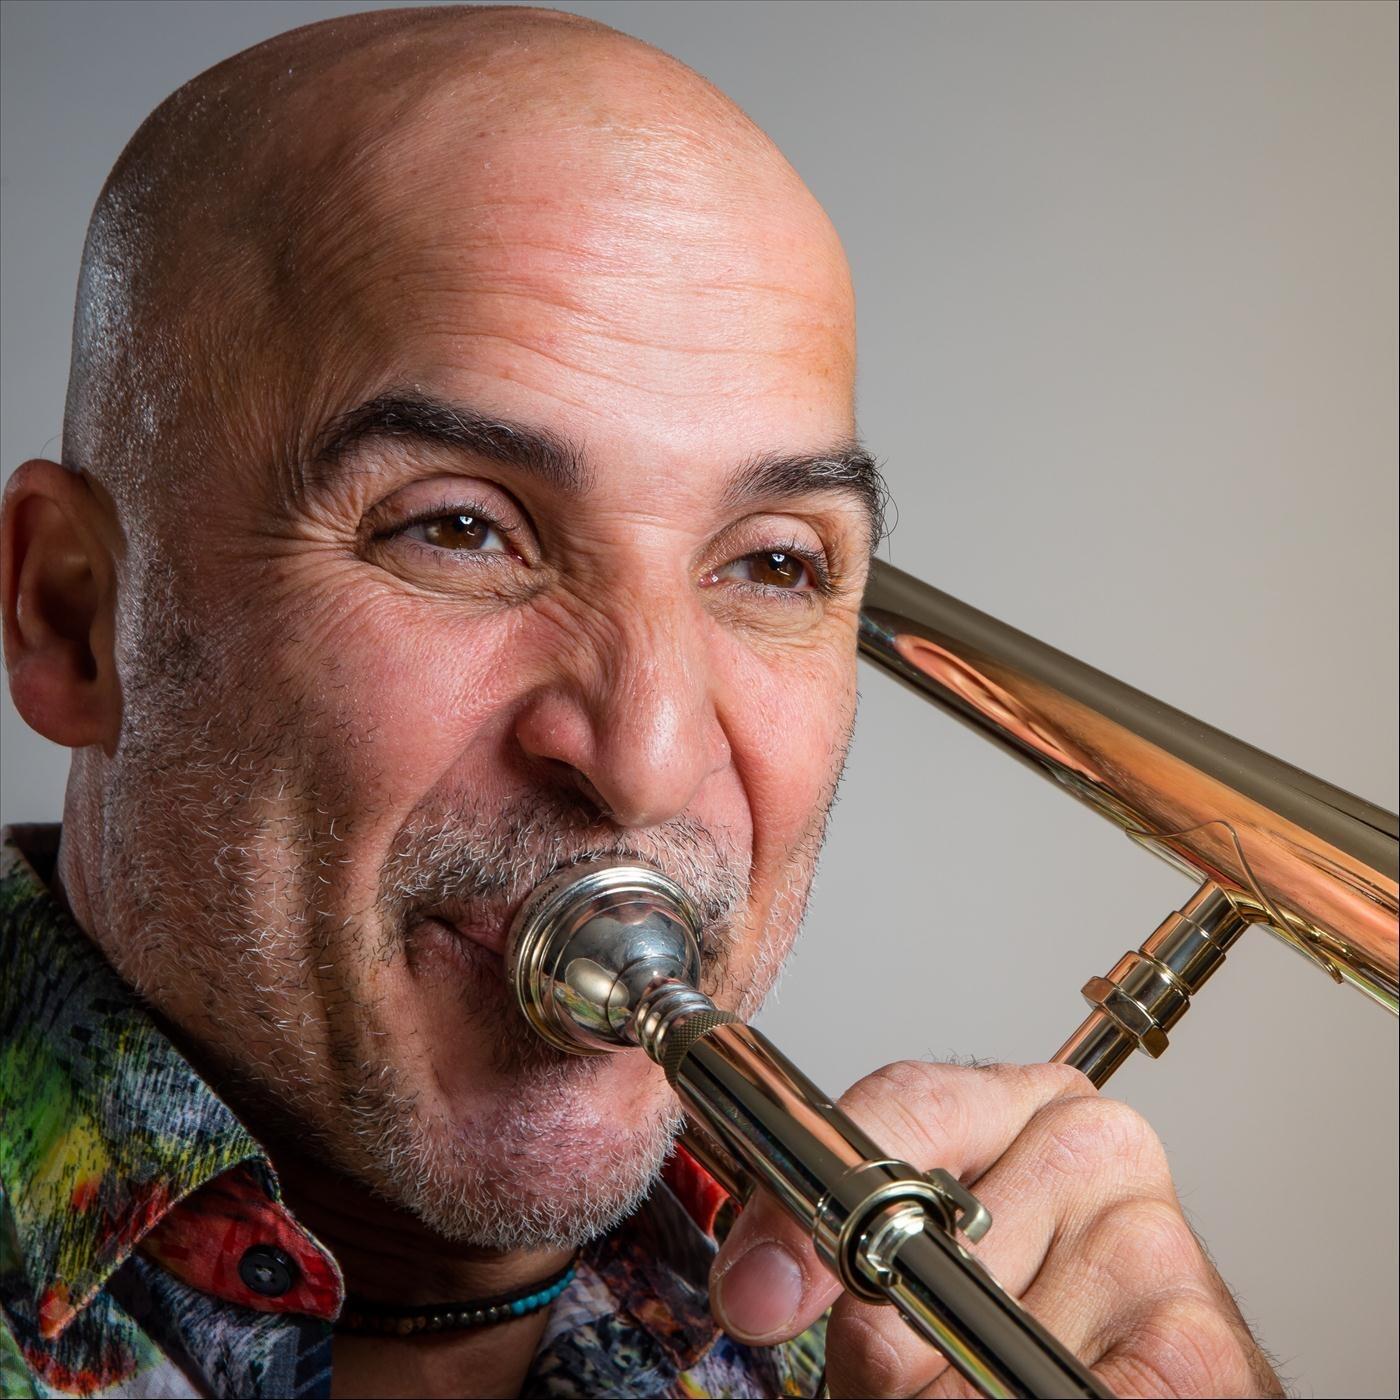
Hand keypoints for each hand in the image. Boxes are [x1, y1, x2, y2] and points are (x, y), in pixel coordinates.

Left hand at [708, 1062, 1282, 1397]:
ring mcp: (1161, 1244)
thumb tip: (762, 1288)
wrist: (1137, 1393)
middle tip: (906, 1368)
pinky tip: (1024, 1392)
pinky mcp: (1207, 1351)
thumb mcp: (918, 1257)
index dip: (806, 1214)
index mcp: (1026, 1101)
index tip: (755, 1294)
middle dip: (885, 1337)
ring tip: (979, 1383)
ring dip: (948, 1390)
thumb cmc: (1021, 1320)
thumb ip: (844, 1246)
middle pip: (925, 1251)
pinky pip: (1047, 1393)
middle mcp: (1102, 1147)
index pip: (899, 1116)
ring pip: (978, 1346)